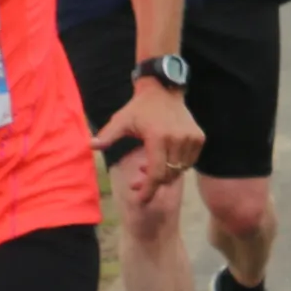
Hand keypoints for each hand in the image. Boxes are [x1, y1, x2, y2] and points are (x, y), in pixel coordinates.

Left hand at [94, 77, 202, 203]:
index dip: (148, 190)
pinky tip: (164, 159)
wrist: (164, 89)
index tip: (141, 200)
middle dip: (152, 184)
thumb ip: (108, 135)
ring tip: (147, 167)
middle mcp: (178, 138)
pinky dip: (177, 165)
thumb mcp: (121, 120)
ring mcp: (191, 138)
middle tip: (136, 182)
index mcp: (159, 136)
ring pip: (179, 170)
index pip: (156, 173)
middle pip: (168, 175)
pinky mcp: (199, 137)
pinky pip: (189, 162)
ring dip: (164, 174)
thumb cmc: (139, 107)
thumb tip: (90, 146)